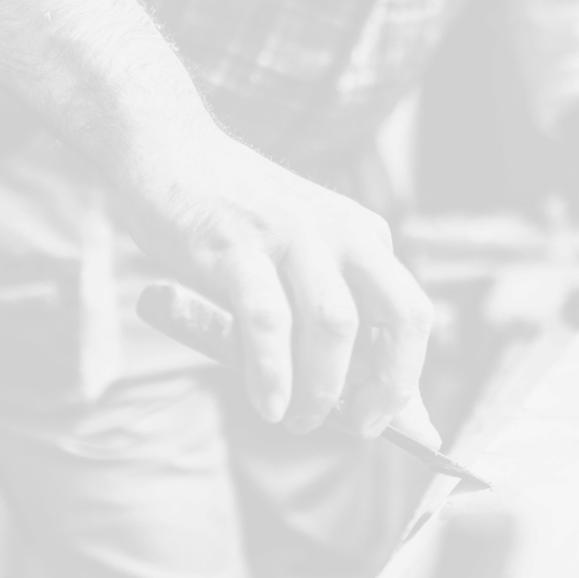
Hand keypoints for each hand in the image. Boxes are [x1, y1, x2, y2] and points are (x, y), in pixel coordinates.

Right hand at [121, 133, 436, 438]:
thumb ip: (335, 329)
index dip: (408, 378)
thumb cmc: (233, 225)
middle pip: (399, 315)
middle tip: (355, 427)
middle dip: (389, 385)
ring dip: (321, 388)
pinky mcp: (236, 245)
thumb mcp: (298, 267)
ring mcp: (291, 235)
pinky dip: (272, 371)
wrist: (167, 149)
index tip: (391, 427)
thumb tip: (382, 414)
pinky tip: (267, 403)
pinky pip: (267, 320)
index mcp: (365, 237)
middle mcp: (341, 232)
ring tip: (295, 420)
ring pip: (335, 325)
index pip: (411, 315)